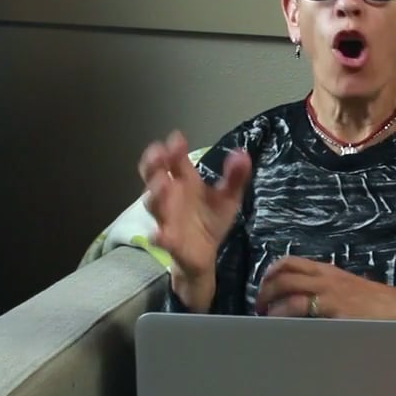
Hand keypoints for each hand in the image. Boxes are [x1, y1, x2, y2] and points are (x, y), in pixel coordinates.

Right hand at [139, 131, 250, 310]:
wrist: (205, 255)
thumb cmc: (210, 220)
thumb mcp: (228, 196)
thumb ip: (235, 176)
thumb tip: (242, 153)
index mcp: (184, 182)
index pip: (175, 161)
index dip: (174, 149)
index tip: (177, 139)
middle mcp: (171, 197)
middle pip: (154, 176)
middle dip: (153, 164)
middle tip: (158, 154)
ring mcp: (167, 218)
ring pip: (154, 204)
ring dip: (155, 194)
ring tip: (161, 184)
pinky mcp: (170, 242)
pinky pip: (160, 238)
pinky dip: (158, 236)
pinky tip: (158, 235)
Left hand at [254, 256, 395, 321]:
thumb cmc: (382, 306)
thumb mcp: (353, 290)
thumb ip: (332, 290)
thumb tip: (308, 298)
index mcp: (330, 272)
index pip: (291, 263)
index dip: (271, 273)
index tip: (263, 286)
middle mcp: (326, 280)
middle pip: (283, 276)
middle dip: (265, 290)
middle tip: (260, 307)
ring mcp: (330, 297)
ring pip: (287, 293)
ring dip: (271, 306)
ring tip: (267, 321)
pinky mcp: (334, 315)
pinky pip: (301, 313)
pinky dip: (285, 321)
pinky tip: (283, 331)